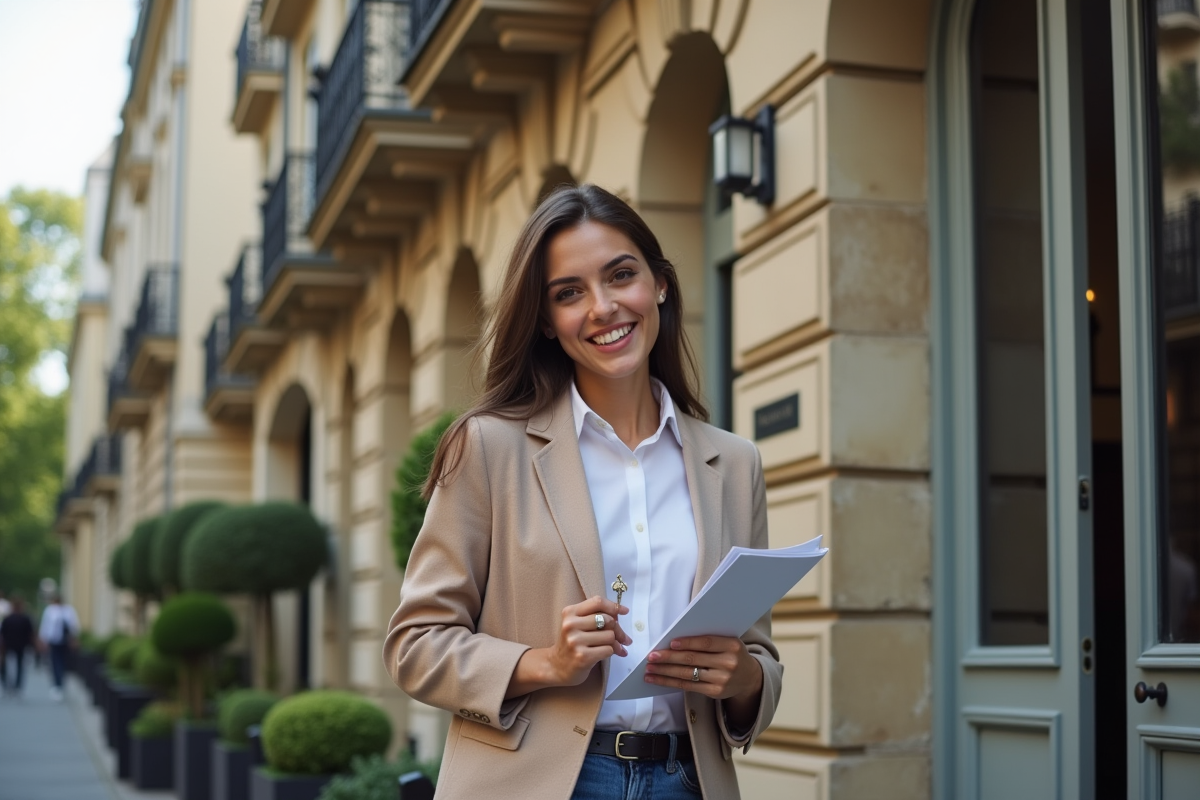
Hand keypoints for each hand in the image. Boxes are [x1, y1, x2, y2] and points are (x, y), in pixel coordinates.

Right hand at [545, 596, 631, 686]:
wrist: (556, 666)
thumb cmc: (572, 643)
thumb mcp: (577, 624)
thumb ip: (595, 616)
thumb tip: (620, 615)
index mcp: (570, 612)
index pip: (597, 602)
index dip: (614, 606)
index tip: (624, 611)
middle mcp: (571, 625)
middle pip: (607, 620)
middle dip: (619, 629)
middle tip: (623, 638)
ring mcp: (575, 641)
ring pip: (610, 635)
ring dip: (616, 643)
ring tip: (615, 648)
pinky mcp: (582, 656)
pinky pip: (608, 650)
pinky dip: (612, 652)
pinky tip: (607, 654)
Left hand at [644, 635, 762, 701]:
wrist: (749, 677)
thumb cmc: (732, 654)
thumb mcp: (727, 642)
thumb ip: (708, 640)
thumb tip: (674, 641)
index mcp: (732, 646)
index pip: (706, 643)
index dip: (687, 643)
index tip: (669, 643)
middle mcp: (729, 663)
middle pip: (693, 659)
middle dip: (669, 658)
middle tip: (652, 656)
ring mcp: (722, 680)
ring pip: (688, 674)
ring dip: (665, 672)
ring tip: (649, 669)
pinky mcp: (715, 692)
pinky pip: (688, 686)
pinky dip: (670, 682)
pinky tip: (658, 679)